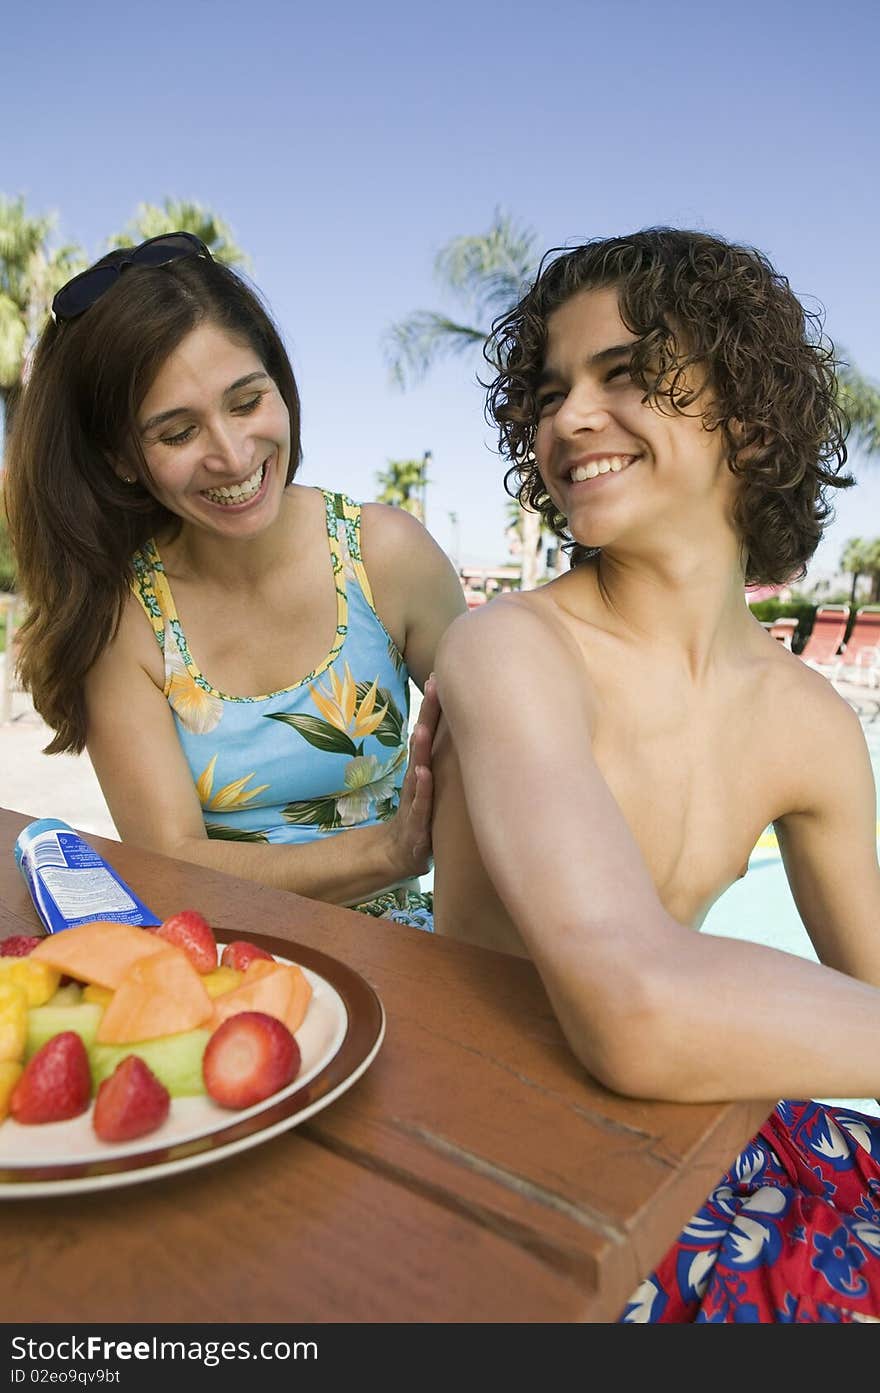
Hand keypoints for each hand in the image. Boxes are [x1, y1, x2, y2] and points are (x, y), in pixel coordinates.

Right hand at [384, 676, 439, 880]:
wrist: (402, 853)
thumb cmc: (425, 813)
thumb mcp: (439, 784)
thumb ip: (450, 761)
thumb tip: (480, 734)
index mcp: (427, 766)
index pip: (432, 730)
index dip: (436, 705)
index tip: (443, 675)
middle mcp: (420, 776)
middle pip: (423, 740)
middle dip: (429, 714)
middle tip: (434, 685)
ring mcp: (417, 797)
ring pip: (419, 768)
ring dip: (421, 748)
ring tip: (423, 728)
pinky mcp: (417, 821)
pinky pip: (420, 802)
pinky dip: (422, 788)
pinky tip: (424, 774)